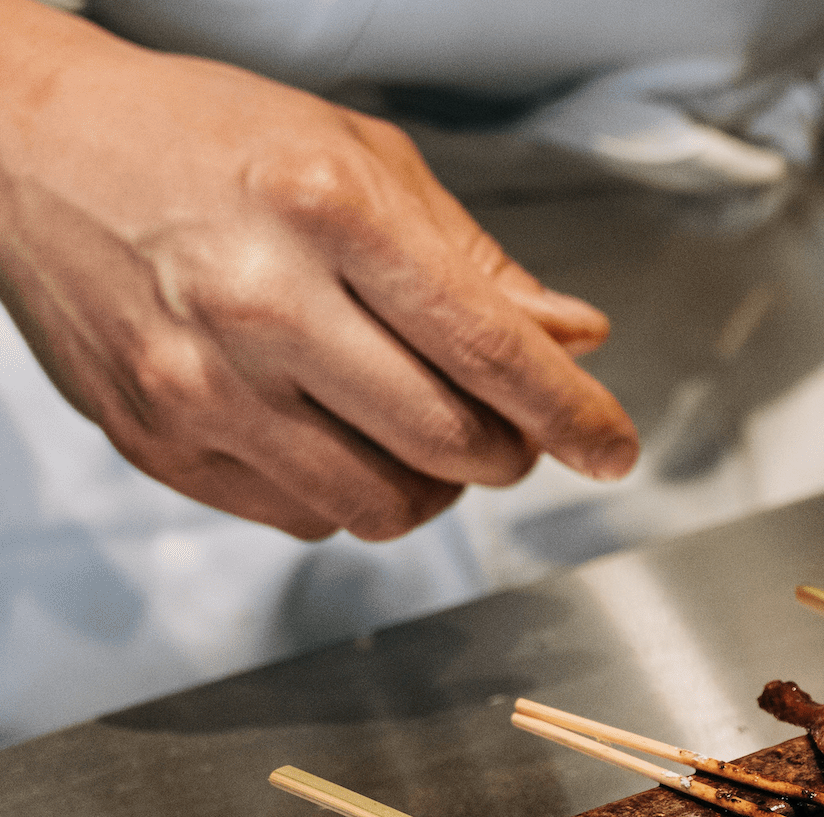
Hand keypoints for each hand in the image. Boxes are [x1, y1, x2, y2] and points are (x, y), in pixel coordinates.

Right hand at [0, 1, 638, 540]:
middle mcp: (260, 302)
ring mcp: (202, 384)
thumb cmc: (205, 141)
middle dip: (510, 451)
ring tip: (422, 431)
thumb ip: (476, 262)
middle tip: (510, 428)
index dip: (573, 414)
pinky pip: (305, 517)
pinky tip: (336, 435)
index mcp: (325, 211)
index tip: (613, 447)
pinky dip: (350, 493)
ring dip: (436, 487)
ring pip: (384, 505)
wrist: (24, 149)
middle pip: (451, 443)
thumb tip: (574, 338)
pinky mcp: (160, 443)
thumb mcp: (361, 159)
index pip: (490, 350)